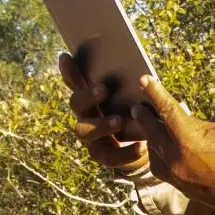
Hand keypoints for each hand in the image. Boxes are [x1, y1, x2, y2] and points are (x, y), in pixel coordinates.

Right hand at [60, 52, 148, 171]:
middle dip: (88, 96)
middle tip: (104, 89)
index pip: (75, 82)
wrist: (148, 148)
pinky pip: (109, 156)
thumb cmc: (139, 116)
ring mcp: (91, 138)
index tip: (66, 57)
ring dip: (101, 124)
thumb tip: (143, 74)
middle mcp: (85, 116)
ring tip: (120, 121)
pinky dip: (125, 153)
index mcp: (91, 99)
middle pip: (76, 104)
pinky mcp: (103, 156)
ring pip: (84, 131)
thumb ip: (133, 88)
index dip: (69, 71)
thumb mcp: (137, 101)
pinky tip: (141, 147)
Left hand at [128, 76, 214, 212]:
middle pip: (152, 132)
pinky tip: (163, 150)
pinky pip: (161, 169)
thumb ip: (197, 124)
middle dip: (145, 117)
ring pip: (153, 153)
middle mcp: (176, 159)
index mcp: (189, 140)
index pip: (167, 111)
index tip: (144, 81)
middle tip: (138, 107)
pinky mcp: (180, 187)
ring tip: (154, 129)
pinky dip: (159, 156)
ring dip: (152, 139)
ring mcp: (176, 176)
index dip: (155, 94)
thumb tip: (182, 119)